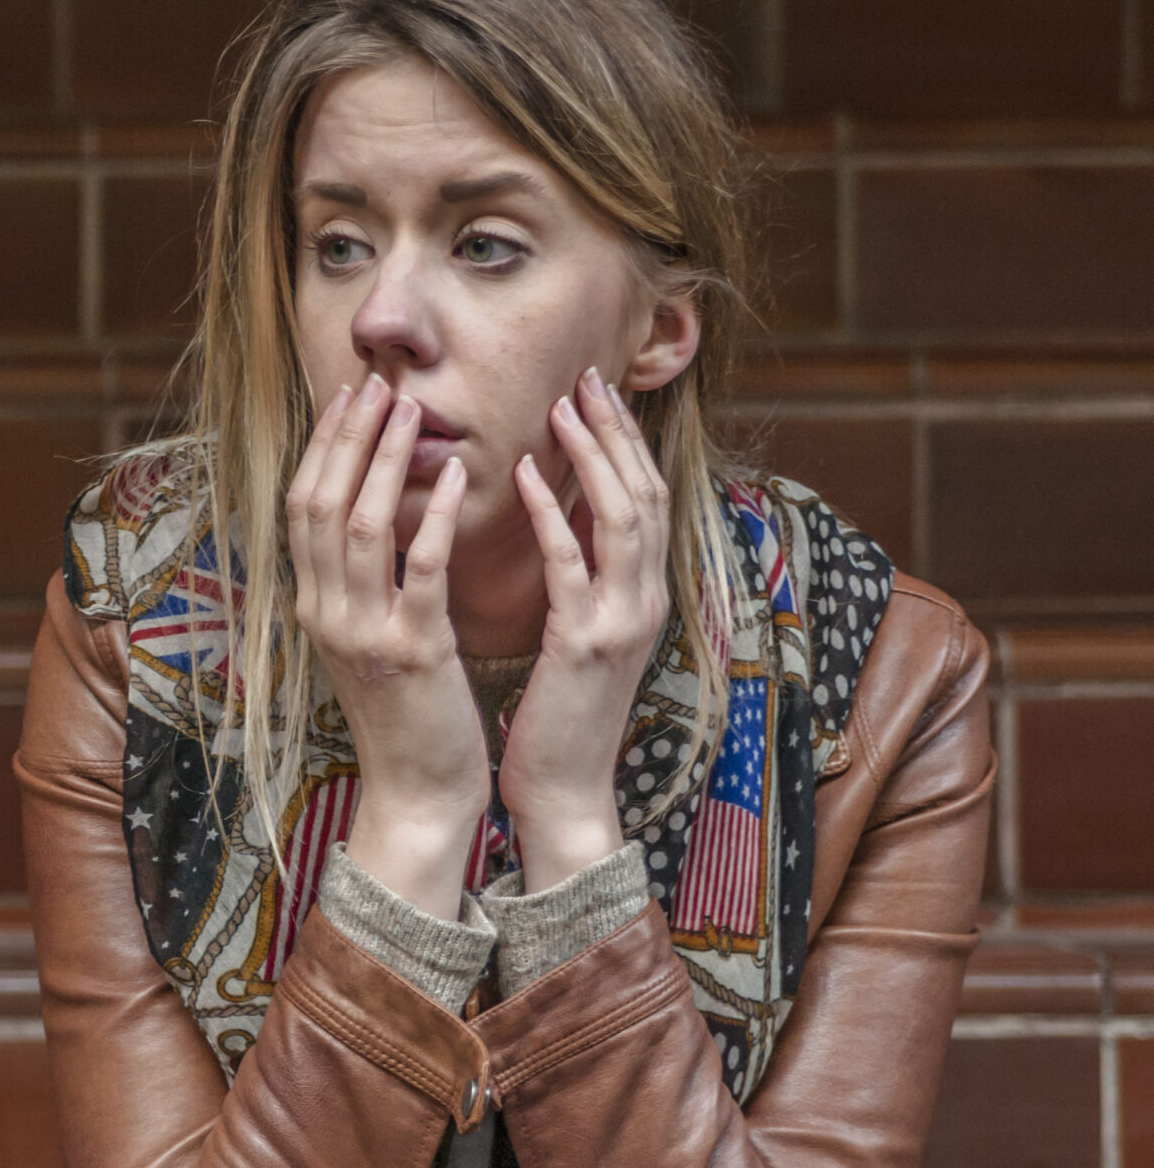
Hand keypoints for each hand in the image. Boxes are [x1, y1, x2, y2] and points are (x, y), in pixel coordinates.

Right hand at [286, 373, 488, 917]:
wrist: (417, 794)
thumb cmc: (406, 715)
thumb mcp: (367, 641)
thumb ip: (360, 584)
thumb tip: (367, 519)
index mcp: (313, 606)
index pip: (303, 506)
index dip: (323, 445)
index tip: (349, 394)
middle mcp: (325, 613)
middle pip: (320, 503)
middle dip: (347, 435)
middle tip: (378, 382)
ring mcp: (363, 633)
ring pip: (360, 526)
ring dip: (384, 460)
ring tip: (411, 410)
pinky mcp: (412, 652)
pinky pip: (420, 570)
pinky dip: (435, 517)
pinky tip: (458, 476)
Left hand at [498, 369, 673, 889]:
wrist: (562, 791)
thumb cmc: (556, 716)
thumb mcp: (576, 635)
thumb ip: (578, 580)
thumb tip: (558, 520)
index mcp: (640, 595)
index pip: (641, 498)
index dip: (623, 442)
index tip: (594, 392)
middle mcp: (643, 599)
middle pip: (643, 492)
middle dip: (617, 431)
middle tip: (586, 376)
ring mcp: (621, 620)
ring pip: (621, 516)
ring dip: (592, 455)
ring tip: (562, 405)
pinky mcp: (586, 644)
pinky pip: (572, 564)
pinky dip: (550, 514)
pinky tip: (523, 474)